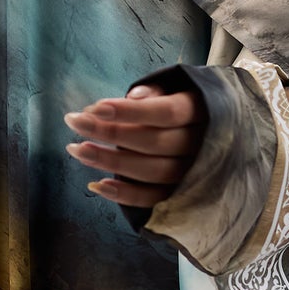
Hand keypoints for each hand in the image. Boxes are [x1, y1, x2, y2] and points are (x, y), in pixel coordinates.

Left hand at [63, 84, 206, 208]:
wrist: (212, 135)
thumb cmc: (181, 106)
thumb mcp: (174, 90)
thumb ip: (155, 91)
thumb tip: (132, 97)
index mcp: (201, 113)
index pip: (166, 112)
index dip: (130, 112)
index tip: (95, 108)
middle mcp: (201, 146)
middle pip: (154, 142)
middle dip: (110, 133)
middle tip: (75, 122)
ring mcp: (193, 174)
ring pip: (151, 172)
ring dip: (110, 162)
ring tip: (77, 150)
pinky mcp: (180, 195)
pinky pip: (152, 199)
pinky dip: (124, 195)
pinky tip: (96, 185)